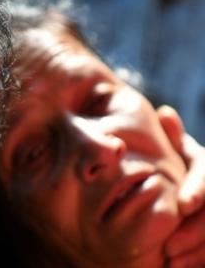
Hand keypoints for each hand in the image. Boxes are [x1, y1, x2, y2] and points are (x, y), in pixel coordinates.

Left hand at [157, 105, 204, 267]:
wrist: (195, 206)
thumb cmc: (189, 176)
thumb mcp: (183, 156)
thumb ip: (175, 141)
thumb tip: (164, 113)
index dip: (200, 187)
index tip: (182, 204)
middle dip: (196, 230)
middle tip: (168, 248)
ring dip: (199, 252)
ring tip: (171, 263)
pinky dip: (202, 262)